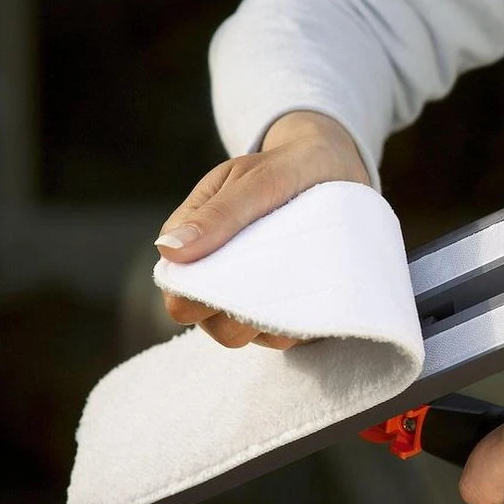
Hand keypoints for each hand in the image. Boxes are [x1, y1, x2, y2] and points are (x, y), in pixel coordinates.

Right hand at [156, 111, 370, 347]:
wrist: (335, 168)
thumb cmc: (285, 169)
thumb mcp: (255, 180)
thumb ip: (219, 213)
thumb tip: (168, 250)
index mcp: (193, 245)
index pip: (180, 292)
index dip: (200, 294)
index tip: (238, 272)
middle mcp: (218, 279)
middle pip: (214, 326)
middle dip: (243, 312)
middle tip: (279, 276)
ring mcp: (253, 298)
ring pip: (250, 335)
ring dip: (274, 317)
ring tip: (303, 277)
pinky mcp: (288, 311)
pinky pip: (287, 335)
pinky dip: (300, 320)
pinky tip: (317, 289)